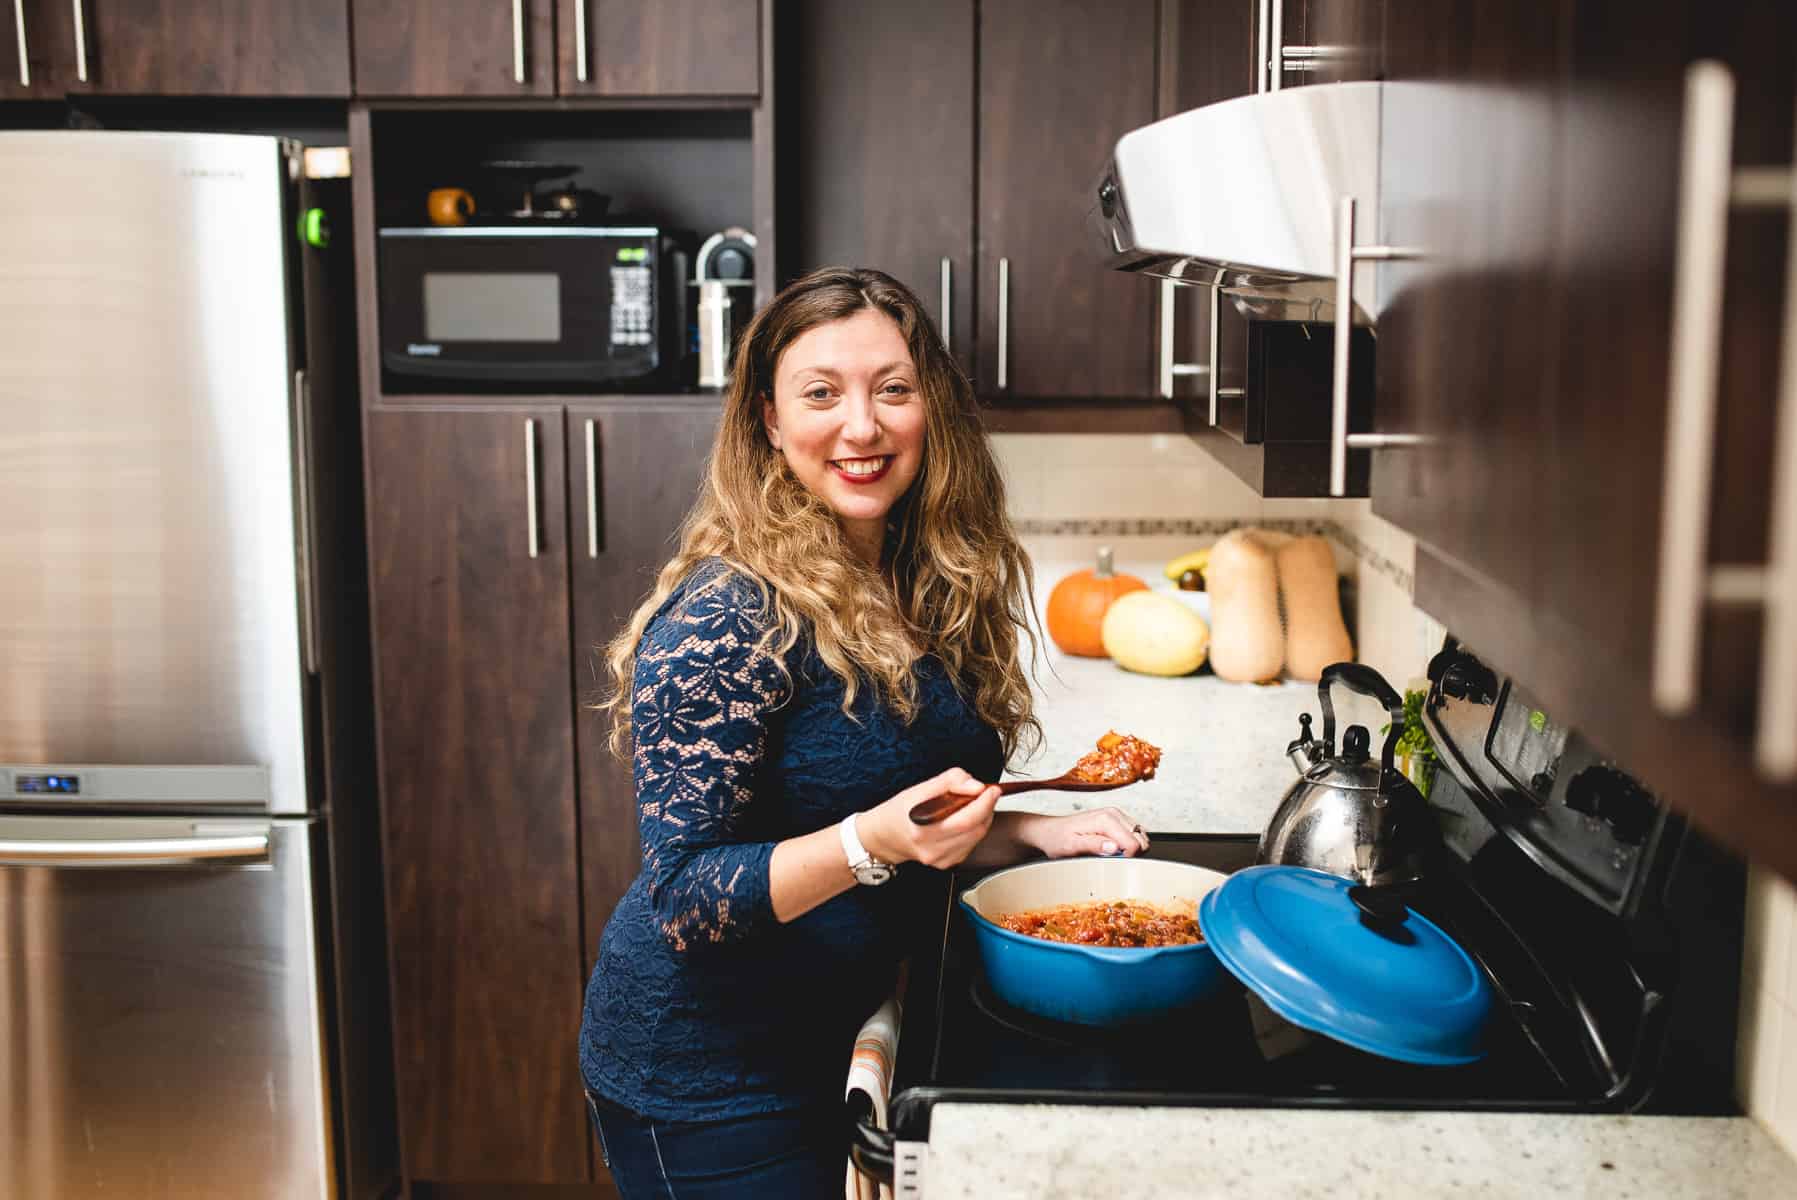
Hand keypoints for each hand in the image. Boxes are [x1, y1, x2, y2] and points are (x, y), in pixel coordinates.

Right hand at [858, 768, 999, 868]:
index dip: (984, 803)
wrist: (886, 836)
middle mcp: (931, 848)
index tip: (991, 789)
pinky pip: (970, 845)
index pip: (965, 819)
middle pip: (975, 830)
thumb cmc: (901, 811)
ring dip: (983, 819)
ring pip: (976, 838)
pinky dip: (974, 830)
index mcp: (923, 828)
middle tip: (988, 794)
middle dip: (987, 809)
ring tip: (976, 804)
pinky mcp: (946, 864)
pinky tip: (966, 820)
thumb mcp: (920, 788)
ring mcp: (939, 859)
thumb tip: (976, 786)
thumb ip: (951, 781)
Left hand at [1026, 807, 1150, 859]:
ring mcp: (1116, 815)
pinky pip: (1134, 833)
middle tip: (1112, 859)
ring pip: (1140, 836)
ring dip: (1131, 848)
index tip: (1114, 862)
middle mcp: (1113, 814)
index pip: (1134, 843)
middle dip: (1132, 853)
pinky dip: (1129, 843)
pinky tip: (1113, 848)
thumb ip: (1094, 845)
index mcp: (1105, 820)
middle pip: (1141, 839)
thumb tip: (1114, 847)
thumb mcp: (1072, 846)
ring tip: (1111, 853)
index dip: (1128, 858)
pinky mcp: (1116, 819)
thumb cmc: (1058, 839)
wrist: (1049, 831)